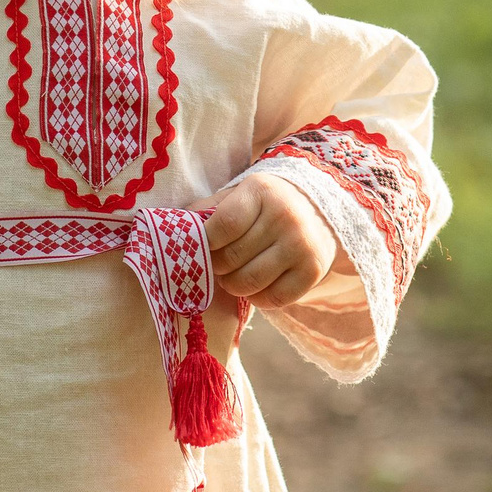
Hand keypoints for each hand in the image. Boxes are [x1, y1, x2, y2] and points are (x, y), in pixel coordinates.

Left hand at [203, 171, 348, 308]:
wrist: (316, 209)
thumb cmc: (265, 205)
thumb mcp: (238, 195)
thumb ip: (207, 209)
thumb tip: (175, 230)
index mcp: (261, 192)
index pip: (222, 226)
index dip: (206, 243)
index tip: (204, 246)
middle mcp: (285, 217)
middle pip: (232, 258)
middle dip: (216, 267)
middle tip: (218, 264)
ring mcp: (301, 246)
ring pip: (249, 282)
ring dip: (232, 285)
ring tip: (233, 276)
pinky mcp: (313, 271)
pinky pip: (273, 299)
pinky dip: (257, 299)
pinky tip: (257, 286)